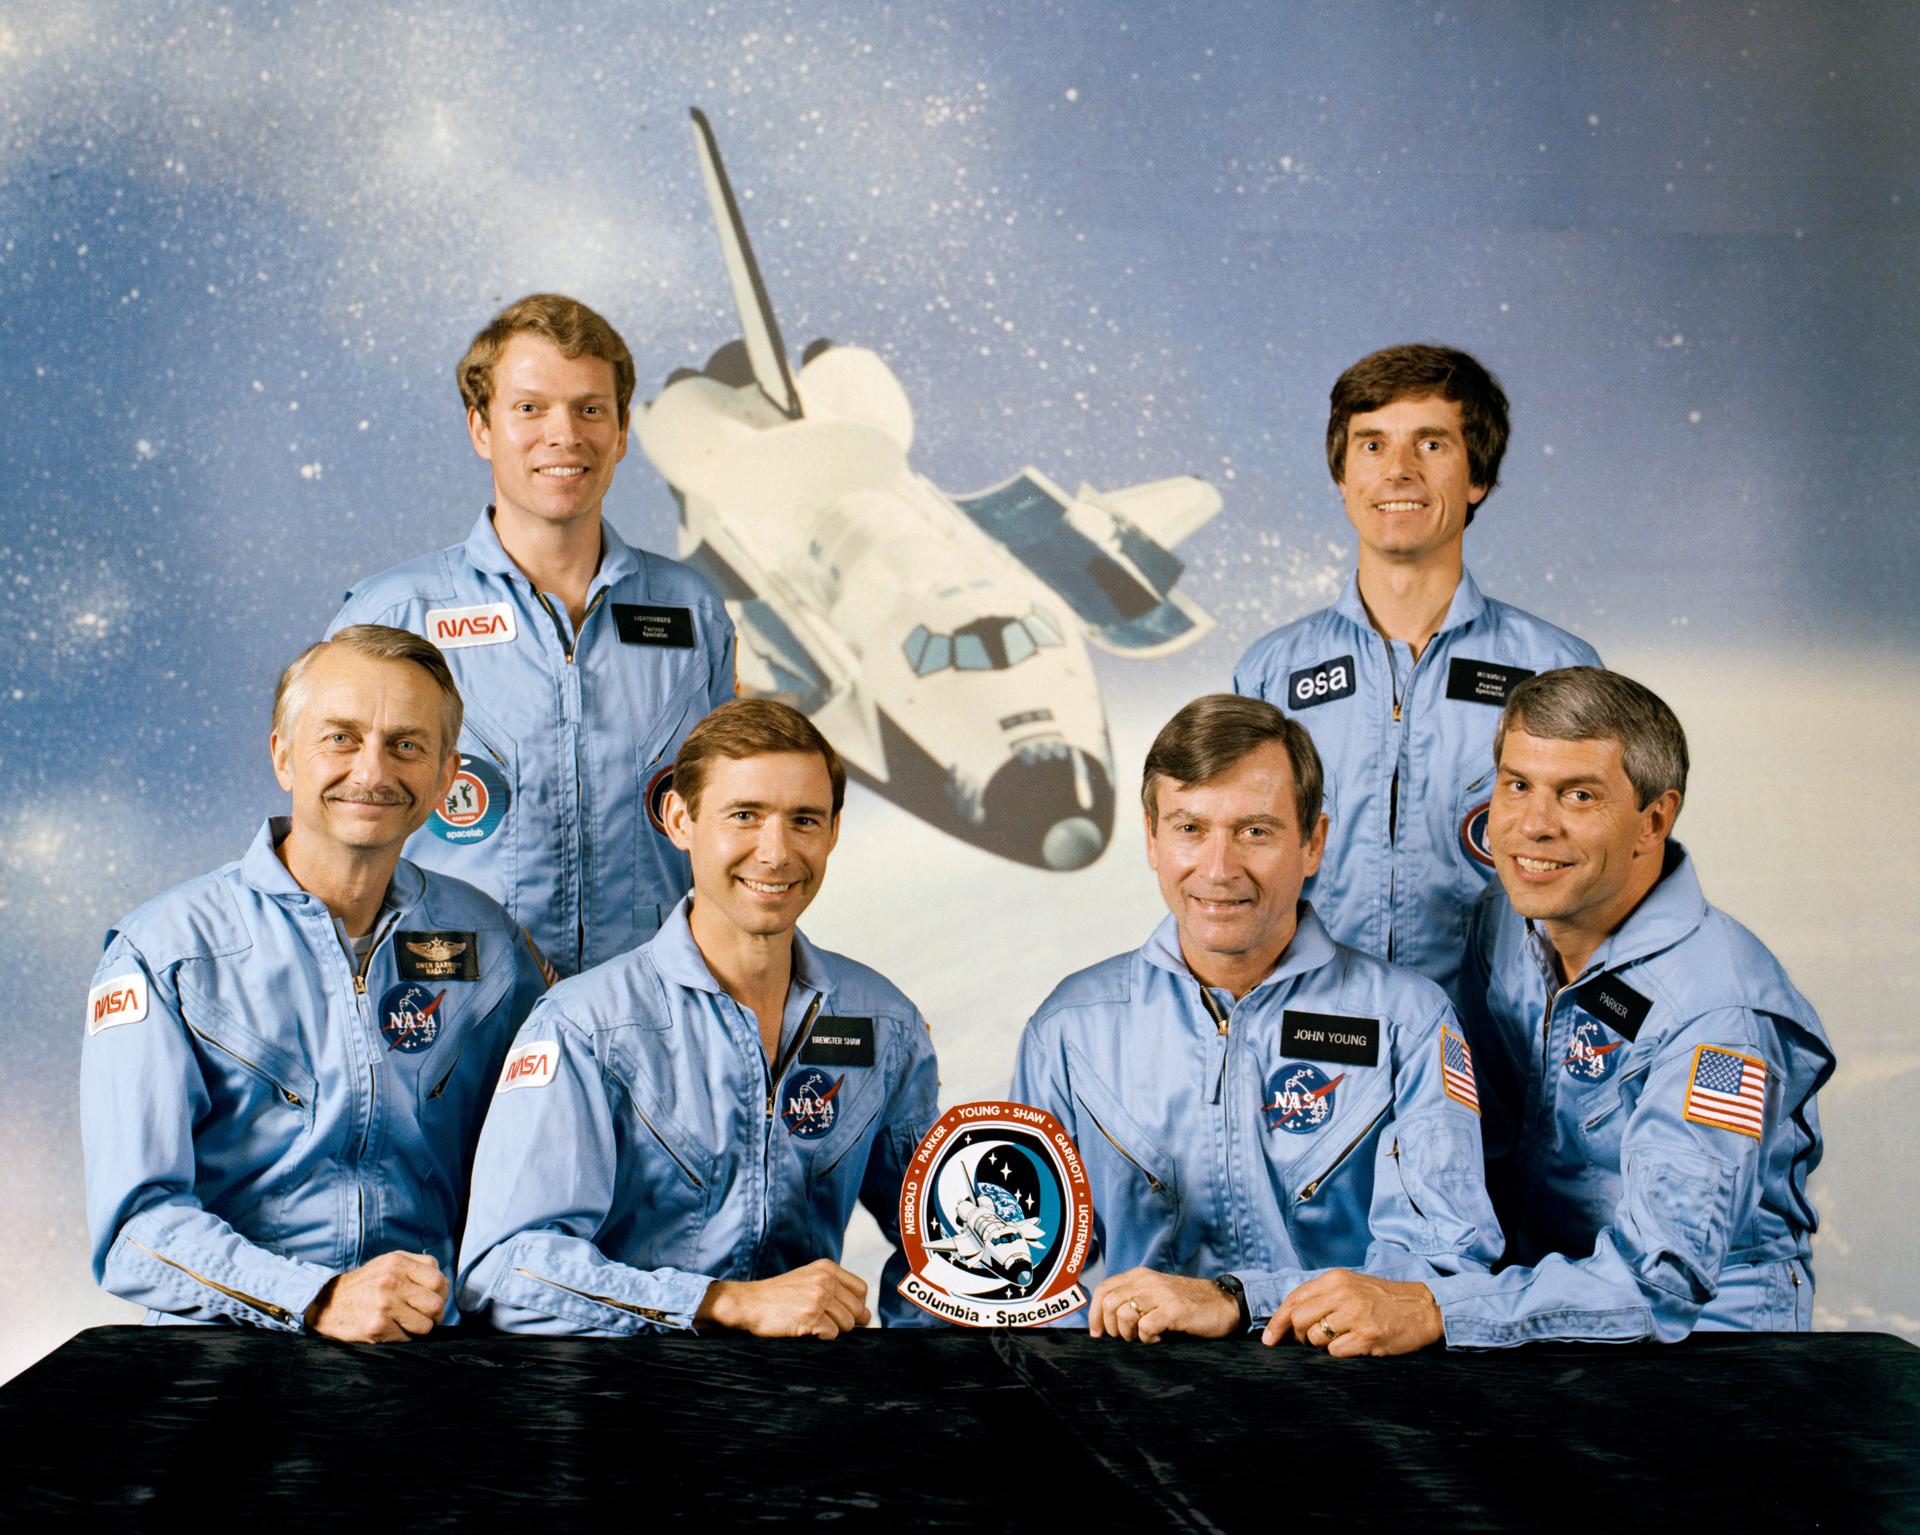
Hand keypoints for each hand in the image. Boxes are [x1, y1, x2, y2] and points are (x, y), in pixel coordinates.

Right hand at [304, 1251, 447, 1342]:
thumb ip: (418, 1266)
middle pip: (436, 1305)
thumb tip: (444, 1284)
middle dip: (435, 1314)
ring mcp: (384, 1305)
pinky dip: (405, 1337)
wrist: (329, 1304)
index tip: (435, 1298)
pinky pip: (408, 1338)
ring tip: (409, 1322)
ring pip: (425, 1325)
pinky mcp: (377, 1327)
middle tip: (426, 1316)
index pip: (439, 1281)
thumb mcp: (390, 1263)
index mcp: (398, 1263)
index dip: (442, 1293)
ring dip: (421, 1328)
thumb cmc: (367, 1283)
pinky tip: (393, 1328)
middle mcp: (391, 1282)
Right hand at [696, 1259, 870, 1338]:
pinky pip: (832, 1334)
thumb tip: (865, 1316)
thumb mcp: (807, 1279)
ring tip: (813, 1326)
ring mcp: (819, 1298)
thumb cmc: (778, 1296)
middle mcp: (826, 1280)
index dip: (857, 1306)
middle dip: (847, 1322)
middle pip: (858, 1309)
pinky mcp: (811, 1317)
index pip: (861, 1290)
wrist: (748, 1303)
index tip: (846, 1315)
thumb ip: (833, 1288)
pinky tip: (805, 1331)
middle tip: (827, 1326)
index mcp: (827, 1268)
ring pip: (847, 1324)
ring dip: (834, 1331)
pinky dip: (821, 1337)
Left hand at [1087, 1267, 1240, 1343]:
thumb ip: (1133, 1299)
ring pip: (1124, 1314)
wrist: (1224, 1304)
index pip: (1103, 1289)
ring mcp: (1161, 1294)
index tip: (1098, 1333)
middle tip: (1126, 1338)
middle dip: (1111, 1328)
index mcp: (1140, 1276)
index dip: (1094, 1314)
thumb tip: (1105, 1322)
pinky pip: (1145, 1327)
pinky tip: (1158, 1338)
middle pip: (1109, 1303)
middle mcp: (1147, 1281)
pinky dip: (1147, 1338)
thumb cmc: (1187, 1305)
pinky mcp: (1174, 1310)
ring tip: (1143, 1337)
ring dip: (1129, 1334)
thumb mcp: (1156, 1295)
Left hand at [1263, 1269, 1441, 1356]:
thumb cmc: (1382, 1299)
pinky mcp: (1367, 1337)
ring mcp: (1355, 1315)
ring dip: (1321, 1345)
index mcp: (1335, 1279)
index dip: (1277, 1321)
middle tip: (1309, 1341)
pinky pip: (1335, 1353)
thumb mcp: (1350, 1286)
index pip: (1293, 1300)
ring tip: (1341, 1338)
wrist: (1422, 1308)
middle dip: (1297, 1336)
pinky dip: (1340, 1353)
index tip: (1269, 1339)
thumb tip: (1288, 1317)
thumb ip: (1321, 1296)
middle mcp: (1342, 1294)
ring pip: (1314, 1338)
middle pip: (1298, 1320)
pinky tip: (1355, 1345)